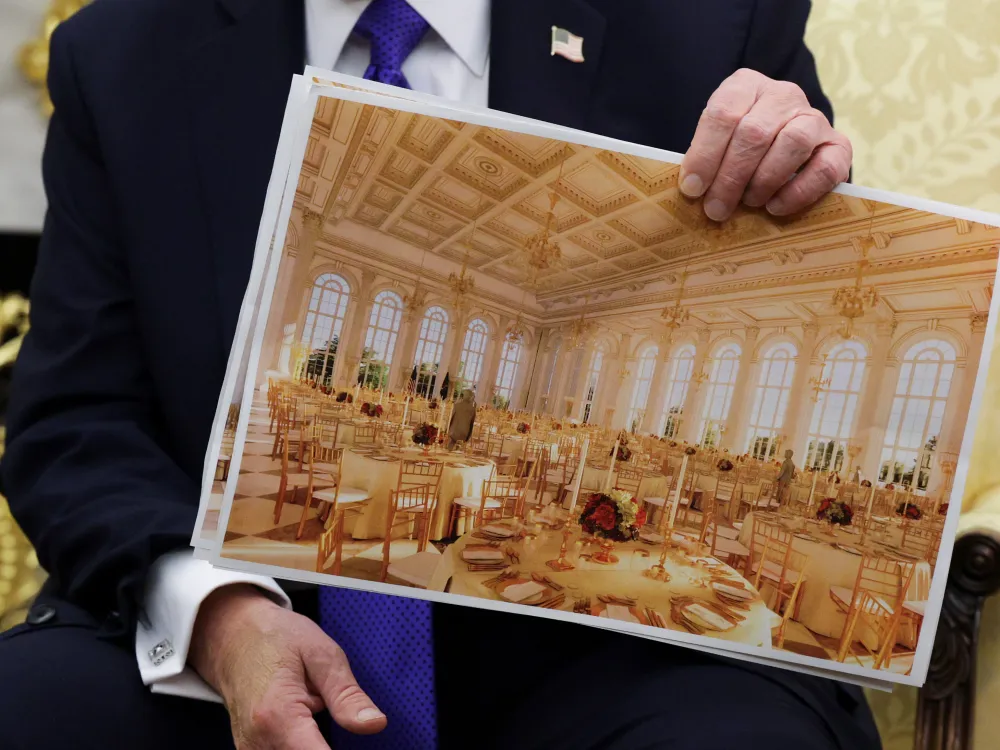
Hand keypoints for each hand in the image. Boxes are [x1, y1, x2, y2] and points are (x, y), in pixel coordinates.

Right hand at [189, 585, 385, 748]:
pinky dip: (298, 742)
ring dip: (311, 742)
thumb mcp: (321, 654)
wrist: (233, 634)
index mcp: (278, 716)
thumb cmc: (277, 638)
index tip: (351, 731)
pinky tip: (301, 721)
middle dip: (326, 744)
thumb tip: (375, 724)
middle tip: (325, 703)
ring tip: (311, 705)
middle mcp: (257, 742)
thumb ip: (347, 696)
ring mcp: (249, 749)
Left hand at [679, 68, 851, 220]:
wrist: (782, 147)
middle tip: (716, 208)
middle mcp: (783, 94)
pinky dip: (798, 193)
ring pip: (793, 143)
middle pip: (755, 132)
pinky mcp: (838, 145)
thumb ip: (705, 158)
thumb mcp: (716, 142)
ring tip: (749, 203)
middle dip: (731, 177)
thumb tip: (694, 189)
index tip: (692, 189)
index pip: (723, 113)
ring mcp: (814, 117)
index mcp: (745, 85)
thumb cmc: (737, 149)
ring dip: (764, 181)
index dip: (705, 154)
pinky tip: (776, 207)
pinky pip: (824, 168)